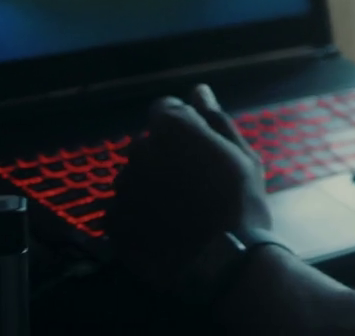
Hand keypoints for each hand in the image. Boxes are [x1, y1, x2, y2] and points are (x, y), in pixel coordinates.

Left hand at [109, 83, 272, 288]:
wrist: (220, 262)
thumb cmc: (239, 202)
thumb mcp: (242, 155)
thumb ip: (214, 119)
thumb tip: (199, 91)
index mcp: (171, 129)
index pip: (165, 109)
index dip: (184, 126)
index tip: (200, 147)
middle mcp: (139, 151)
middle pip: (147, 144)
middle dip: (165, 155)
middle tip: (194, 181)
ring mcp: (122, 188)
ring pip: (134, 176)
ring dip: (150, 184)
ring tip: (179, 209)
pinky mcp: (112, 221)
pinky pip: (122, 208)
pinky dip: (138, 213)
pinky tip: (163, 227)